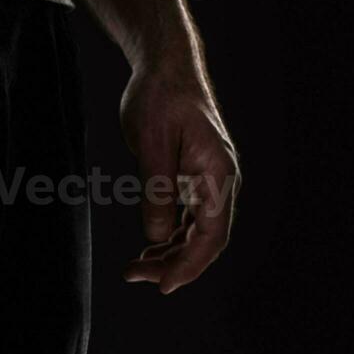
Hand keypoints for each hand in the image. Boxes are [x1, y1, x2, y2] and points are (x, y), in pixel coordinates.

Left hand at [119, 63, 239, 293]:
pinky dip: (170, 235)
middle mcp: (220, 181)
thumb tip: (158, 236)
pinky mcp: (193, 177)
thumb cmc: (160, 97)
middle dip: (173, 264)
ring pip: (196, 231)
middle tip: (133, 275)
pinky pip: (187, 217)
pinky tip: (150, 247)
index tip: (163, 286)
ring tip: (135, 267)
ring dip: (170, 253)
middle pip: (205, 239)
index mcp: (219, 174)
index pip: (211, 235)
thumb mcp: (152, 144)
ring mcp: (208, 180)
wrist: (166, 67)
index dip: (189, 265)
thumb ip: (156, 191)